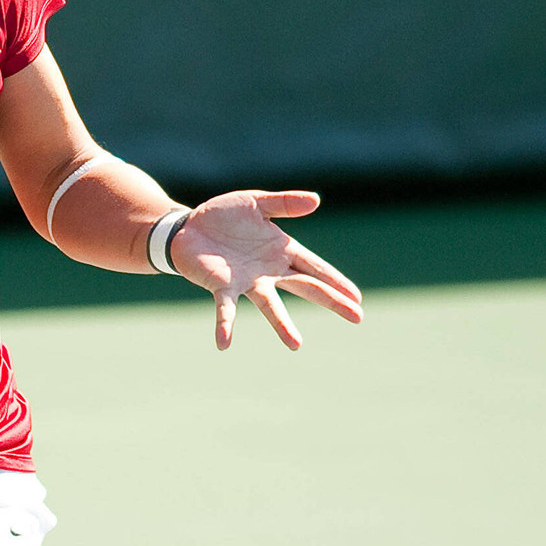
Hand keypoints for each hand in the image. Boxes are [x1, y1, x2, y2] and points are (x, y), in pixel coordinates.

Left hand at [168, 190, 362, 350]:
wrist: (188, 227)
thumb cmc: (225, 216)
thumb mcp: (256, 202)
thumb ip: (284, 203)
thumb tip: (316, 200)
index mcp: (281, 250)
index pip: (316, 267)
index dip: (337, 281)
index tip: (357, 297)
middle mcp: (269, 271)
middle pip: (306, 287)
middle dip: (331, 301)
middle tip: (357, 317)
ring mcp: (247, 282)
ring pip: (270, 305)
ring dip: (282, 325)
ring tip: (296, 345)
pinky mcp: (221, 287)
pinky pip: (225, 309)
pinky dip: (225, 326)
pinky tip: (224, 343)